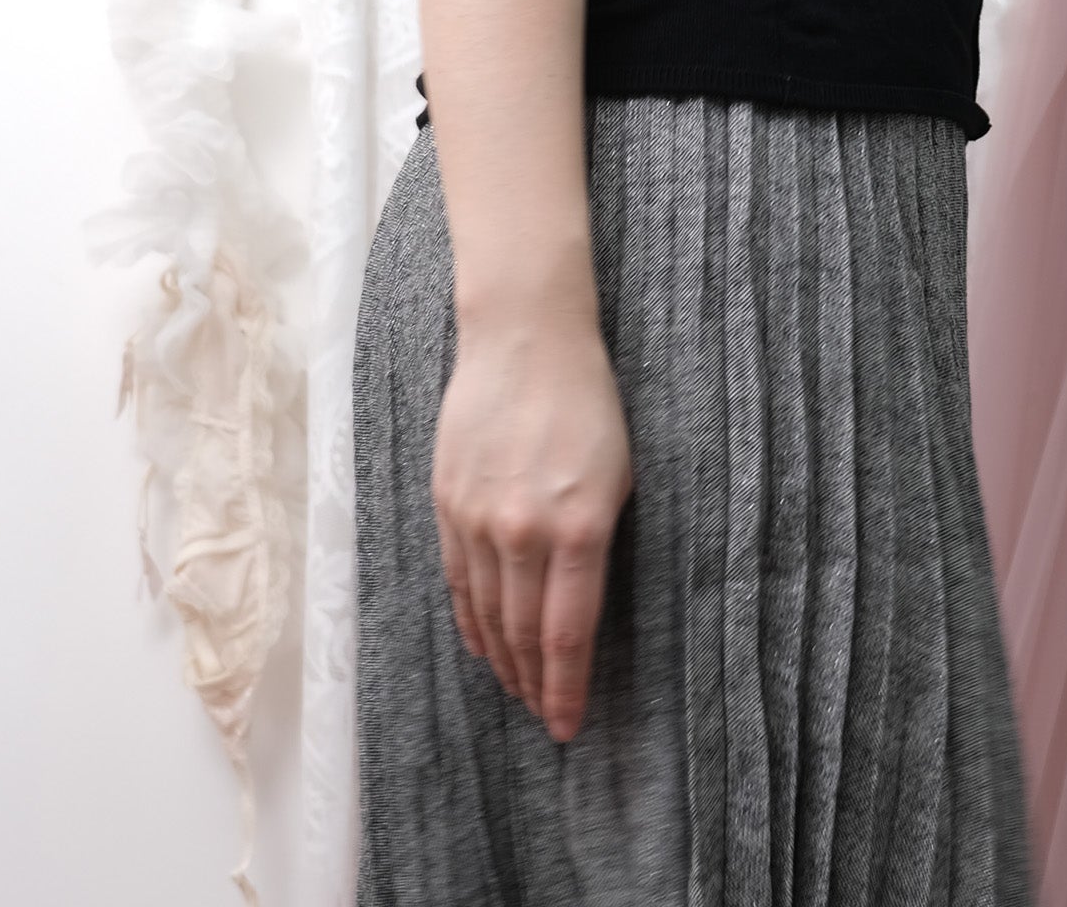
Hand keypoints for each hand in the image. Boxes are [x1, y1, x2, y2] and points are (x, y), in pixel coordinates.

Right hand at [431, 304, 632, 743]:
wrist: (526, 340)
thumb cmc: (588, 403)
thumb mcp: (619, 476)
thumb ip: (597, 544)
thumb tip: (578, 605)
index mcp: (578, 528)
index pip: (566, 635)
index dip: (564, 688)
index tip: (567, 725)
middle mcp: (523, 532)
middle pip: (522, 634)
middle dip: (533, 684)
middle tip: (542, 715)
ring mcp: (477, 518)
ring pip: (485, 613)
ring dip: (500, 659)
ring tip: (514, 689)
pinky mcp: (447, 501)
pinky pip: (456, 577)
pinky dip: (468, 618)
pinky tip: (480, 641)